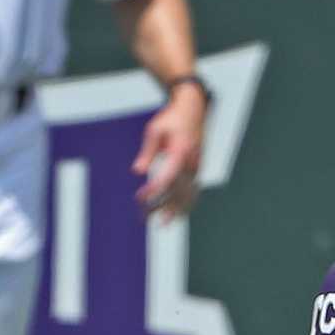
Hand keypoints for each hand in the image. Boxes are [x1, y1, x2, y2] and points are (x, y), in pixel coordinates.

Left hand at [134, 84, 205, 220]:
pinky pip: (192, 191)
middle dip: (163, 206)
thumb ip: (147, 152)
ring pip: (188, 195)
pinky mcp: (198, 169)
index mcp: (181, 152)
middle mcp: (192, 163)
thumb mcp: (154, 131)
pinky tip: (175, 213)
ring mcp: (197, 167)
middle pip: (179, 191)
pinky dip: (184, 203)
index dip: (154, 190)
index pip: (167, 177)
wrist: (193, 110)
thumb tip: (137, 172)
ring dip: (175, 210)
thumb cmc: (171, 119)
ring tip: (163, 224)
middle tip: (147, 220)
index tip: (140, 197)